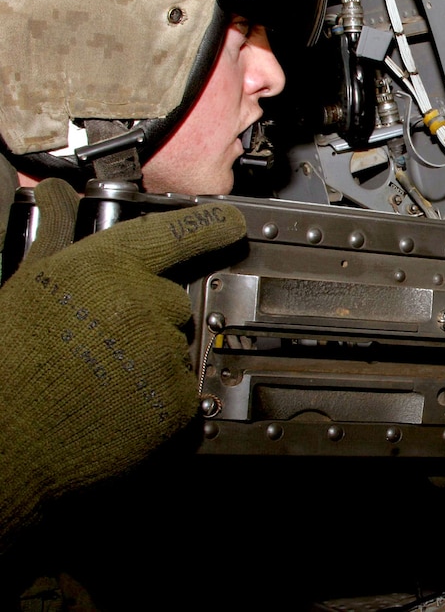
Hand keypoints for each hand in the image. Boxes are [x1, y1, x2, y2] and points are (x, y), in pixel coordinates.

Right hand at [0, 179, 245, 548]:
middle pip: (175, 301)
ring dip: (152, 362)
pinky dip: (160, 401)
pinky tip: (117, 406)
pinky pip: (184, 392)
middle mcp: (142, 304)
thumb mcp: (28, 282)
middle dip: (149, 319)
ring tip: (100, 380)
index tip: (233, 223)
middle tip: (102, 343)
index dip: (209, 226)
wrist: (4, 439)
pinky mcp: (177, 400)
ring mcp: (164, 352)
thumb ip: (56, 234)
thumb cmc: (7, 362)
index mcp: (103, 269)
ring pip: (178, 349)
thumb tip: (54, 194)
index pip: (174, 235)